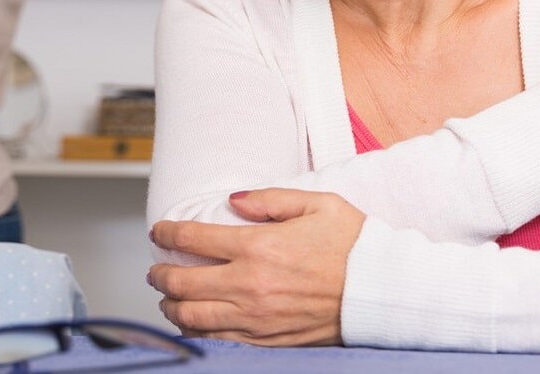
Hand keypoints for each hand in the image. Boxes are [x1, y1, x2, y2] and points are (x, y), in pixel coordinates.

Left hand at [147, 188, 364, 346]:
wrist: (383, 292)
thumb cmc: (355, 246)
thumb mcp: (318, 204)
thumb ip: (269, 199)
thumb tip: (233, 201)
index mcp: (259, 246)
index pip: (193, 238)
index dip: (167, 233)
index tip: (159, 232)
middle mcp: (250, 284)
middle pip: (182, 281)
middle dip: (160, 274)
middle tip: (156, 269)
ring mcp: (256, 317)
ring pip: (193, 315)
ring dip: (171, 305)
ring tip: (167, 297)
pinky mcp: (267, 340)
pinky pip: (218, 340)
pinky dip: (196, 331)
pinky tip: (192, 322)